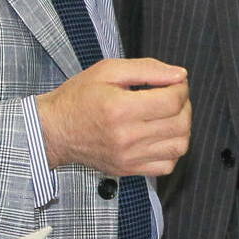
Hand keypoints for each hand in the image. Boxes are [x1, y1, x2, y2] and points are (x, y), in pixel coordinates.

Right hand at [38, 58, 192, 176]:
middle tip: (172, 96)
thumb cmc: (78, 97)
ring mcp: (128, 157)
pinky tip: (161, 136)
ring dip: (182, 128)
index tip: (173, 83)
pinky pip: (167, 165)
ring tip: (168, 116)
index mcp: (120, 108)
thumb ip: (147, 69)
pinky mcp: (128, 169)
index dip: (181, 88)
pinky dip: (172, 150)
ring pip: (179, 146)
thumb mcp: (108, 70)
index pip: (172, 101)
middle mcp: (126, 136)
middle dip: (184, 105)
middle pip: (180, 124)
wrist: (54, 130)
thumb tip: (180, 75)